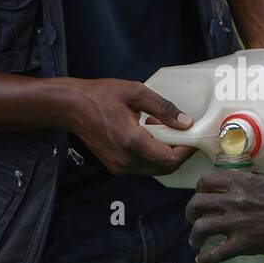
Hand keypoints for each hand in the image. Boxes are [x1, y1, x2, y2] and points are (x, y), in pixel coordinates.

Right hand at [64, 78, 195, 176]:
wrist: (70, 107)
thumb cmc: (100, 96)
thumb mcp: (136, 92)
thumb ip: (163, 108)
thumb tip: (185, 122)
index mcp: (132, 141)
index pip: (170, 159)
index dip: (186, 150)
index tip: (193, 137)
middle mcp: (126, 159)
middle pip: (166, 168)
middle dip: (179, 153)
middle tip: (182, 134)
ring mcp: (119, 166)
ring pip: (155, 170)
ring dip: (166, 155)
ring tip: (163, 132)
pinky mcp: (115, 167)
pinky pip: (143, 168)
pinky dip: (152, 156)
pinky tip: (148, 137)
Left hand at [186, 171, 263, 262]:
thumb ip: (251, 182)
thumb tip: (241, 184)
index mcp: (241, 183)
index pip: (206, 180)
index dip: (200, 189)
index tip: (202, 196)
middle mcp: (235, 201)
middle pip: (197, 204)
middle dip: (191, 213)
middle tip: (194, 219)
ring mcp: (238, 223)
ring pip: (201, 227)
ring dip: (194, 235)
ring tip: (196, 241)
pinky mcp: (245, 244)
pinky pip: (216, 254)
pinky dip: (205, 259)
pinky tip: (202, 261)